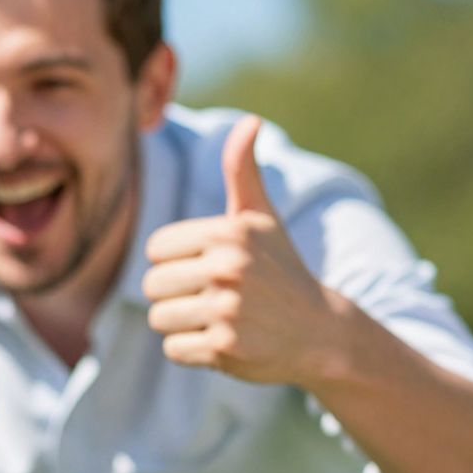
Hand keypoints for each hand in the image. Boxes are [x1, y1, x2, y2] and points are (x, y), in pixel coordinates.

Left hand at [141, 115, 346, 385]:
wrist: (320, 333)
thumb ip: (242, 171)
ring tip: (220, 319)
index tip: (209, 267)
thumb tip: (250, 120)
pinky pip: (173, 350)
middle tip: (216, 298)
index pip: (156, 249)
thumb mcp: (261, 219)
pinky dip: (192, 351)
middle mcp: (228, 268)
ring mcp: (227, 310)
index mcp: (228, 233)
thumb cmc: (280, 270)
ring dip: (182, 324)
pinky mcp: (225, 348)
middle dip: (176, 295)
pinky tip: (225, 342)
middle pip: (152, 285)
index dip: (175, 262)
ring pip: (158, 318)